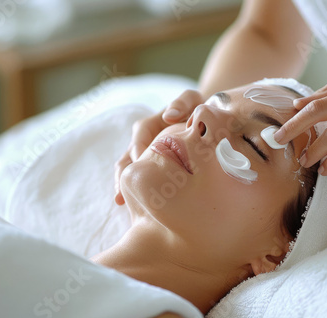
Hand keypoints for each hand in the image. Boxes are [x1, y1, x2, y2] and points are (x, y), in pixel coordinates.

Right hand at [114, 89, 203, 204]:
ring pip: (130, 170)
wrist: (207, 122)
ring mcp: (147, 156)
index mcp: (152, 124)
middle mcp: (145, 142)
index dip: (139, 146)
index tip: (141, 160)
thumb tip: (168, 116)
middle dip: (124, 173)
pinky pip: (143, 181)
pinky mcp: (154, 169)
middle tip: (123, 191)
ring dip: (123, 185)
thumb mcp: (192, 100)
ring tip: (120, 201)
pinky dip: (137, 192)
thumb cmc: (199, 110)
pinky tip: (137, 207)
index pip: (140, 133)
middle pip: (128, 156)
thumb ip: (181, 102)